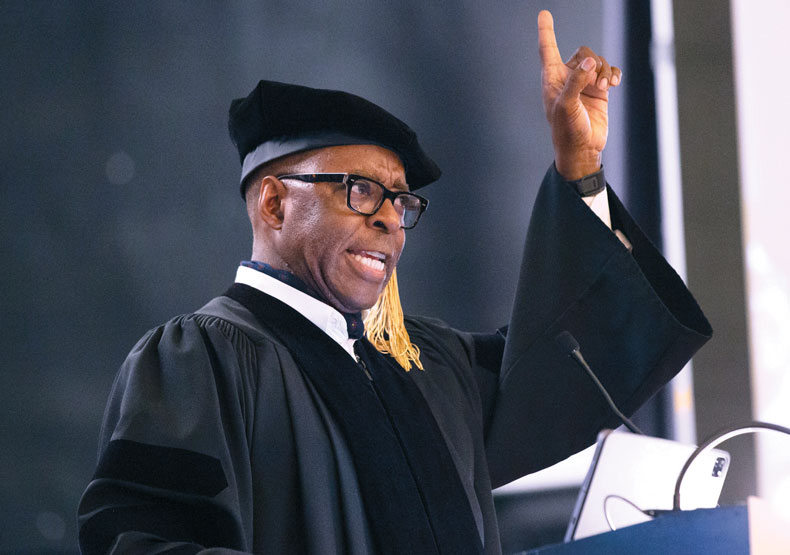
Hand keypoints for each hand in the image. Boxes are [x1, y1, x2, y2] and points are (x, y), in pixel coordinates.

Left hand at [538, 10, 621, 179]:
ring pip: (597, 61)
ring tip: (604, 88)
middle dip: (592, 62)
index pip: (548, 50)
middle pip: (582, 52)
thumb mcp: (566, 106)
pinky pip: (608, 71)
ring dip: (604, 71)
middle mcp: (567, 78)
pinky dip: (613, 74)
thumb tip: (589, 62)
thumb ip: (576, 81)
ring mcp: (584, 84)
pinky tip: (614, 84)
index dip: (546, 31)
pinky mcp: (598, 91)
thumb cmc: (567, 131)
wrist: (583, 149)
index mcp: (552, 79)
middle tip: (596, 83)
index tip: (543, 14)